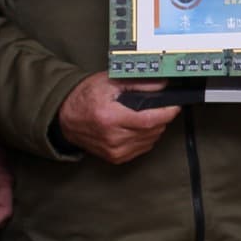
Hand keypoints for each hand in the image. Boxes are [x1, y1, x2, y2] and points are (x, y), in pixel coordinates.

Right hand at [56, 73, 179, 164]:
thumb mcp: (109, 82)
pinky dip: (145, 138)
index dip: (166, 113)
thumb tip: (162, 84)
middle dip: (161, 118)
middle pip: (151, 131)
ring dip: (154, 129)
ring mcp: (114, 150)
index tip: (174, 106)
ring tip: (145, 116)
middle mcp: (112, 137)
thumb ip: (138, 83)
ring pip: (150, 141)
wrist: (65, 117)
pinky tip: (138, 128)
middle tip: (158, 107)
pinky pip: (142, 149)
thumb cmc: (85, 97)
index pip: (148, 120)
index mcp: (110, 117)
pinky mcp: (115, 158)